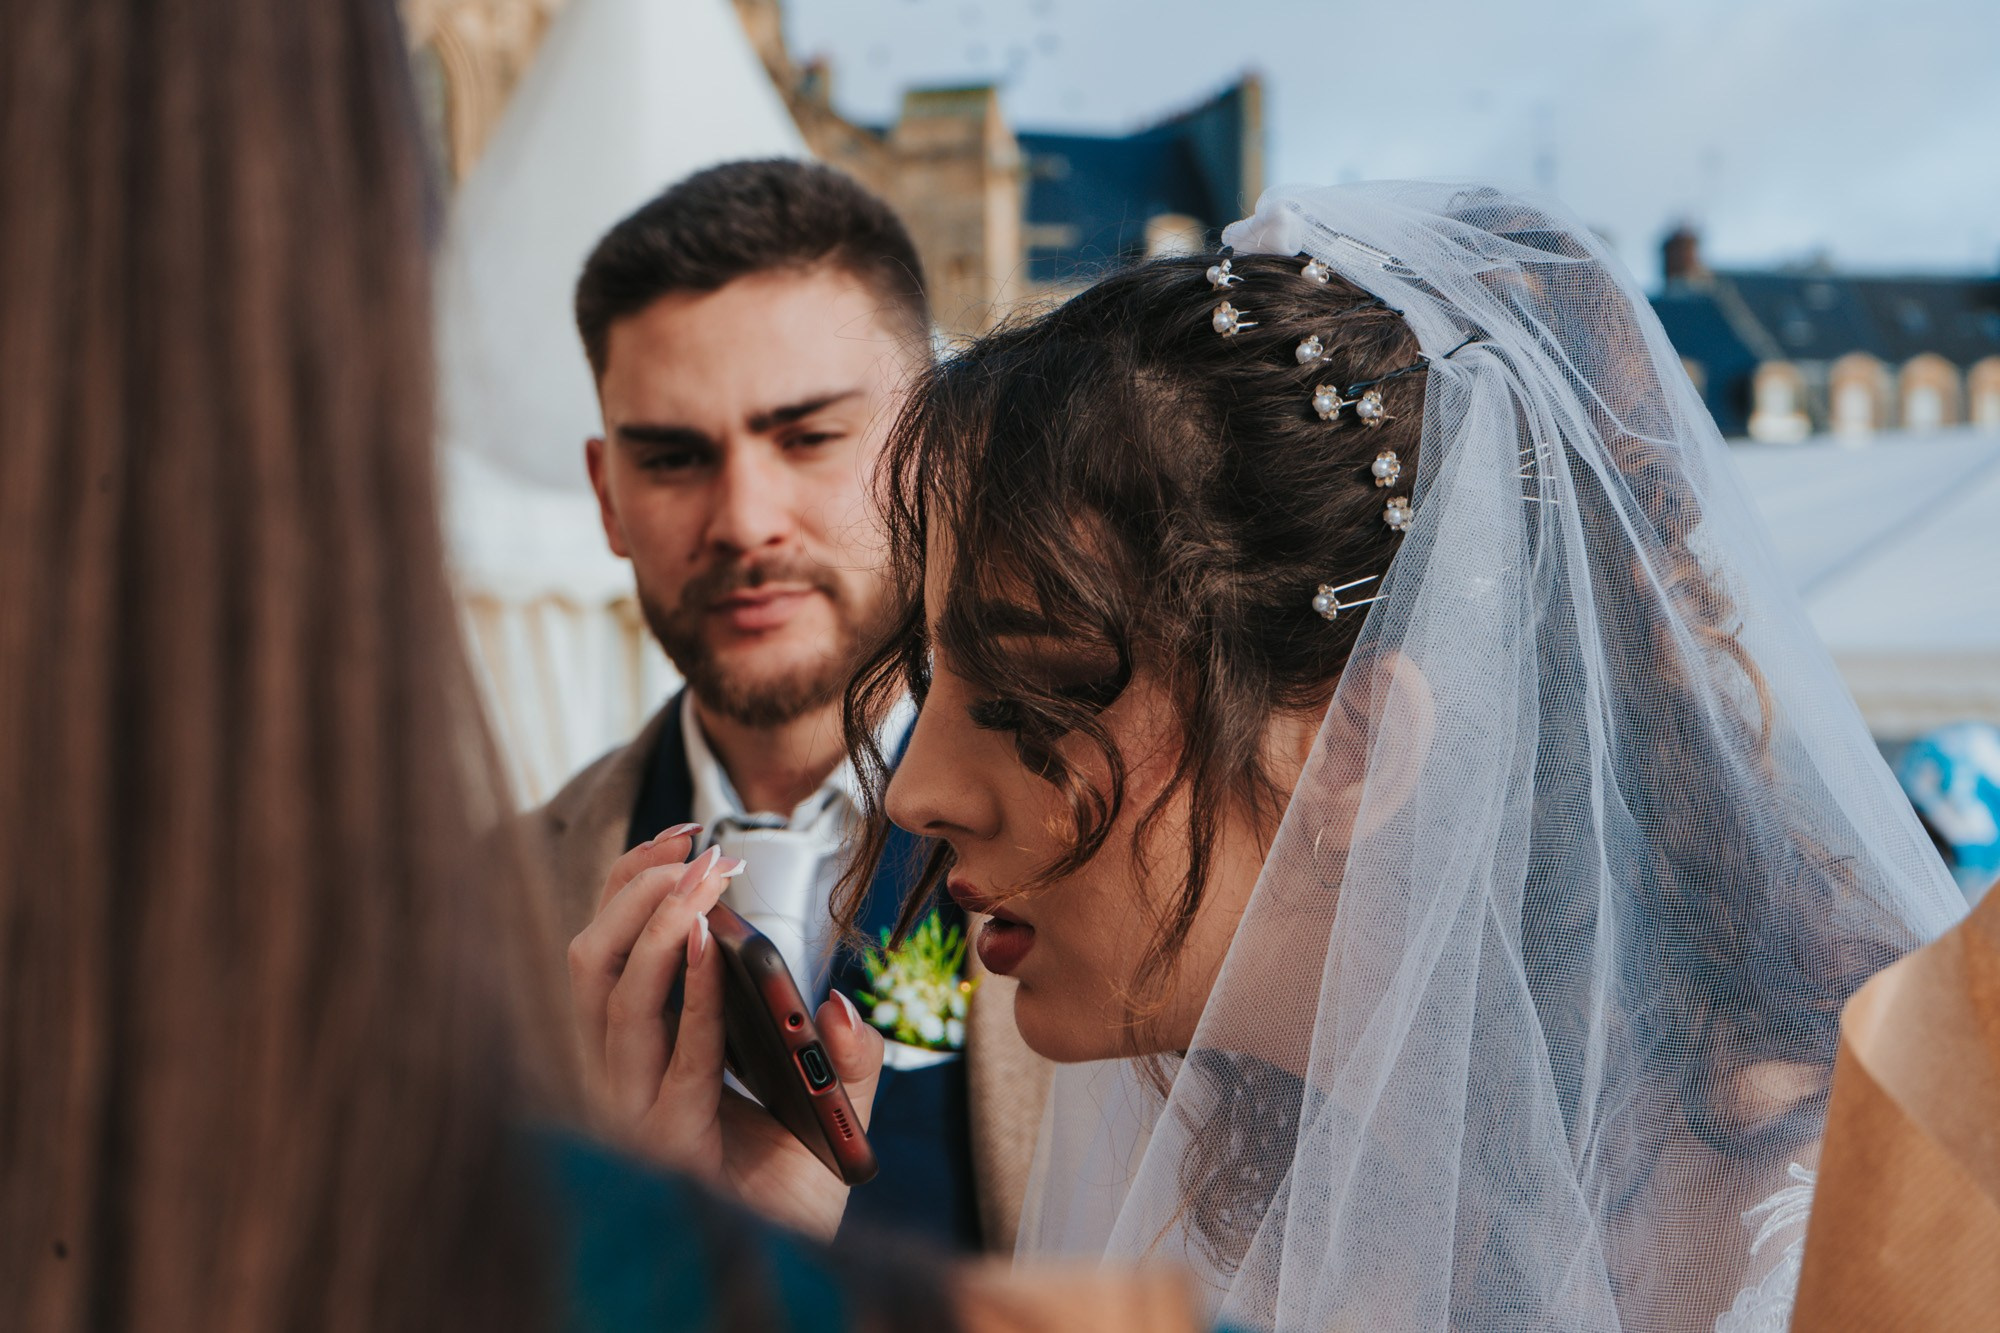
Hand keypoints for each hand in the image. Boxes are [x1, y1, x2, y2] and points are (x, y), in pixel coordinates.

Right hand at [567, 828, 884, 1238]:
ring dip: (660, 925)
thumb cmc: (799, 1199)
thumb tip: (833, 1007)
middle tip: (699, 846)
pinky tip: (717, 947)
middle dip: (636, 889)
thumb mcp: (834, 1110)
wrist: (805, 1277)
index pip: (613, 952)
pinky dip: (691, 995)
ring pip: (613, 998)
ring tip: (704, 880)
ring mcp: (637, 1113)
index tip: (684, 834)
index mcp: (649, 1055)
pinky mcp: (665, 1146)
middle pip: (595, 962)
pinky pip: (671, 1057)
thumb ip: (845, 1055)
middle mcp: (629, 1079)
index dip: (633, 886)